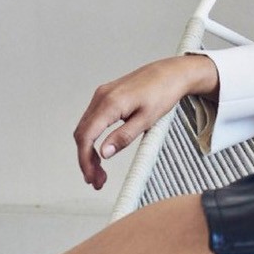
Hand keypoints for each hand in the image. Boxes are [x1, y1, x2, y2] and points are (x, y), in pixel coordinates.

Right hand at [74, 55, 218, 190]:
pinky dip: (93, 138)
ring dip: (89, 151)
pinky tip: (101, 151)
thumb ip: (123, 137)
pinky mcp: (105, 96)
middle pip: (82, 134)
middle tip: (97, 181)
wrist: (170, 73)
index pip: (87, 136)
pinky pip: (92, 120)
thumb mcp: (146, 120)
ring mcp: (101, 95)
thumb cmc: (163, 93)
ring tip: (100, 172)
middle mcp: (101, 97)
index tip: (92, 177)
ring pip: (85, 128)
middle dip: (86, 160)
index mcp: (110, 103)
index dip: (85, 161)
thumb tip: (104, 153)